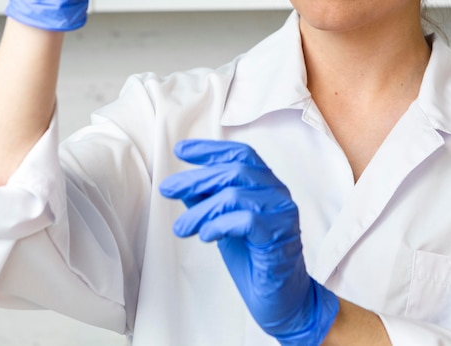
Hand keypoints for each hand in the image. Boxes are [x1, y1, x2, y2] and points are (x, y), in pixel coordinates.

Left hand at [160, 140, 339, 344]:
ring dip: (202, 209)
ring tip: (181, 228)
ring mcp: (282, 213)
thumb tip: (183, 184)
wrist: (281, 301)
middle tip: (168, 189)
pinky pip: (247, 220)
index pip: (241, 155)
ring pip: (237, 195)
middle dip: (197, 178)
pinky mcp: (280, 236)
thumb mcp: (225, 224)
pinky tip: (207, 236)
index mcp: (267, 185)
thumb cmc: (254, 260)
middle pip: (236, 171)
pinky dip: (221, 225)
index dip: (211, 150)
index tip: (180, 151)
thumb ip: (209, 202)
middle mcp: (278, 192)